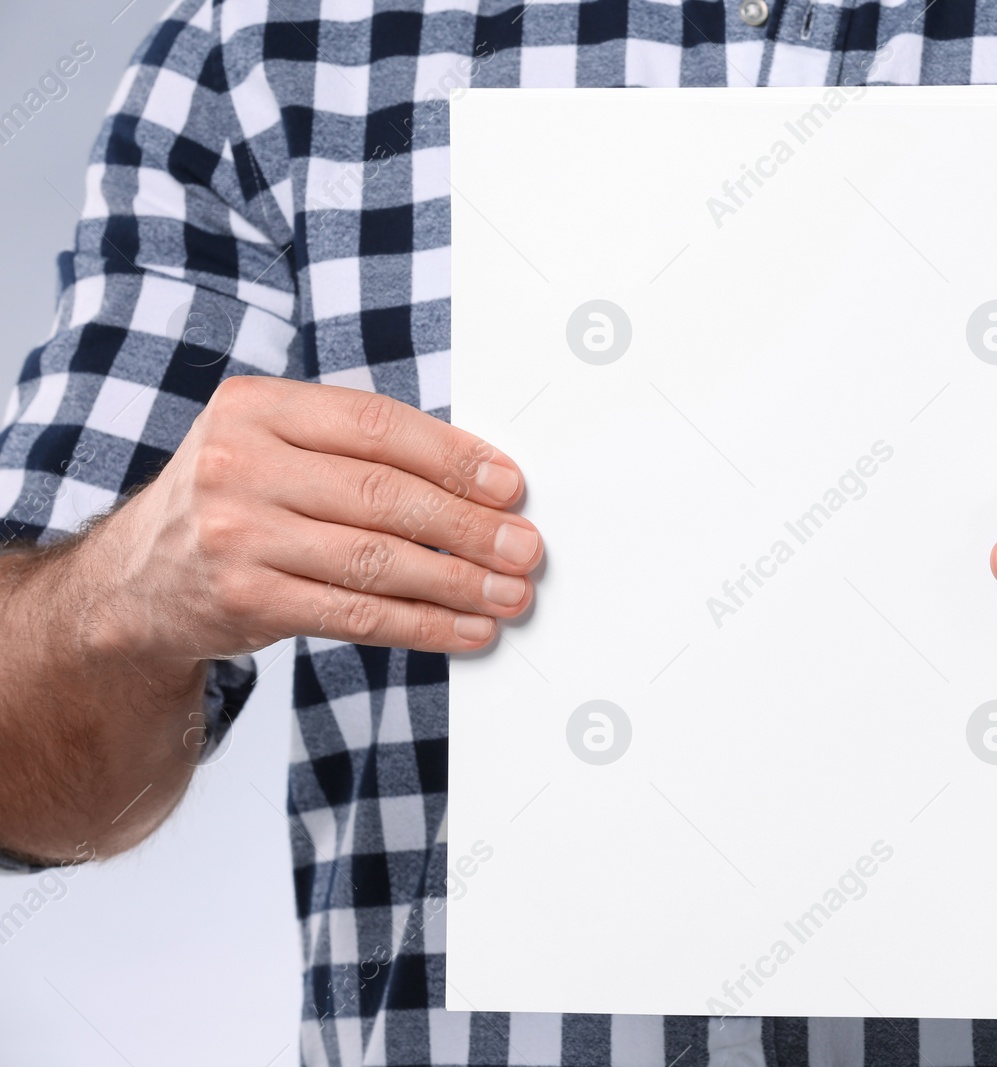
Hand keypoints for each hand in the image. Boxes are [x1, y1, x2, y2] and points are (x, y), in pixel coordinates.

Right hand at [86, 376, 541, 660]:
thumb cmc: (235, 501)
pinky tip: (466, 630)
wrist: (137, 582)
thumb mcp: (273, 446)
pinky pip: (355, 615)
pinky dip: (422, 625)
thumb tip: (479, 482)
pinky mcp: (247, 601)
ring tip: (509, 593)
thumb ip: (357, 449)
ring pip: (375, 560)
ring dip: (457, 582)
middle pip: (382, 495)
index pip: (375, 425)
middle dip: (468, 525)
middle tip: (524, 547)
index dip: (453, 456)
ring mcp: (237, 537)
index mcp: (255, 408)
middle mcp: (239, 466)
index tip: (509, 485)